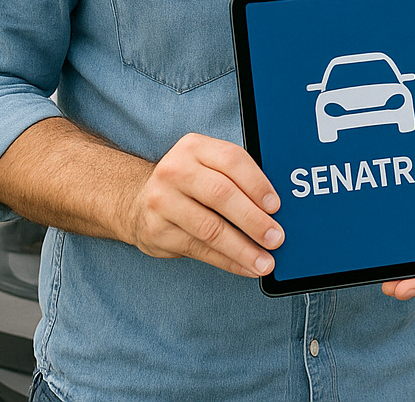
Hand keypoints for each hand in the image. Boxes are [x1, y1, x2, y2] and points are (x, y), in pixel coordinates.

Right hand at [126, 132, 283, 277]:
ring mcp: (162, 200)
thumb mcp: (209, 166)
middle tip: (276, 238)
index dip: (258, 184)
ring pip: (210, 228)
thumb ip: (238, 178)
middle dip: (253, 220)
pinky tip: (245, 267)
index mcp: (195, 147)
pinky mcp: (156, 230)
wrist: (138, 200)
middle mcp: (175, 170)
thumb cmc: (190, 183)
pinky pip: (199, 249)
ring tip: (264, 262)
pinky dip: (227, 261)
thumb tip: (276, 208)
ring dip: (242, 249)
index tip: (276, 207)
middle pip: (221, 195)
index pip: (232, 160)